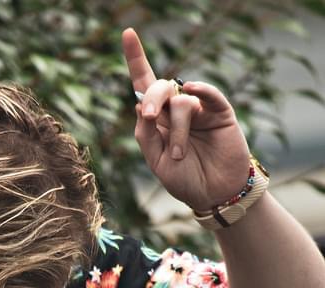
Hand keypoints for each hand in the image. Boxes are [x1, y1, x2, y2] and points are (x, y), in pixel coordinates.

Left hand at [122, 27, 250, 210]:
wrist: (213, 195)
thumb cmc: (185, 180)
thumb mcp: (156, 162)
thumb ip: (146, 134)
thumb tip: (138, 104)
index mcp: (158, 121)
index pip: (144, 85)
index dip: (136, 59)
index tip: (127, 33)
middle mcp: (176, 110)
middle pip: (159, 88)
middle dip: (151, 98)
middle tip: (150, 116)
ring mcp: (198, 109)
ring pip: (180, 102)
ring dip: (177, 130)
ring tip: (179, 155)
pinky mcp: (219, 112)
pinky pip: (208, 94)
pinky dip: (201, 90)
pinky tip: (193, 91)